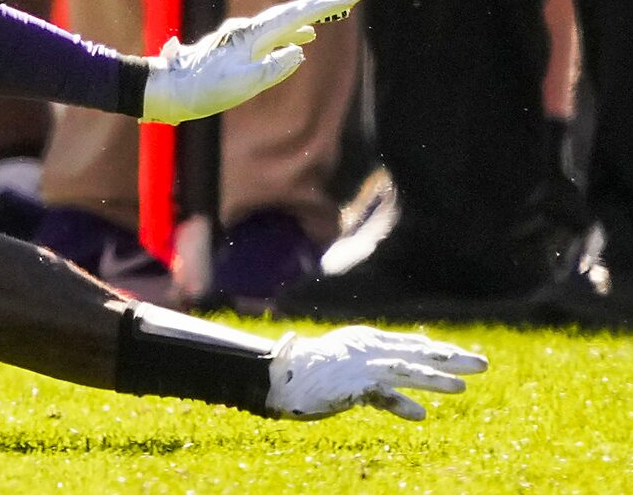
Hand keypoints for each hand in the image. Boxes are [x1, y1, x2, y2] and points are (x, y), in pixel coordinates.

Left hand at [142, 0, 360, 123]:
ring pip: (285, 22)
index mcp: (252, 35)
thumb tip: (298, 51)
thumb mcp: (243, 84)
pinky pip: (275, 35)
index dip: (326, 5)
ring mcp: (243, 38)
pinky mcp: (240, 48)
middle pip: (293, 11)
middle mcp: (248, 30)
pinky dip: (294, 32)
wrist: (170, 89)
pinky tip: (304, 37)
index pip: (296, 14)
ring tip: (337, 11)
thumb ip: (273, 67)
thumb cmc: (204, 89)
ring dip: (311, 16)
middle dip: (324, 4)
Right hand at [268, 327, 486, 420]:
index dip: (438, 351)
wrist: (272, 374)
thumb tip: (410, 398)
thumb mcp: (346, 365)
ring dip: (434, 379)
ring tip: (462, 387)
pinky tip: (418, 415)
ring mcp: (359, 367)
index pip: (411, 345)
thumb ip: (376, 376)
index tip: (465, 356)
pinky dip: (398, 404)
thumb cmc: (306, 370)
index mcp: (365, 341)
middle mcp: (367, 350)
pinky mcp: (348, 385)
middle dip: (452, 358)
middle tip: (483, 363)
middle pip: (417, 353)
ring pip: (405, 372)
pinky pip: (378, 395)